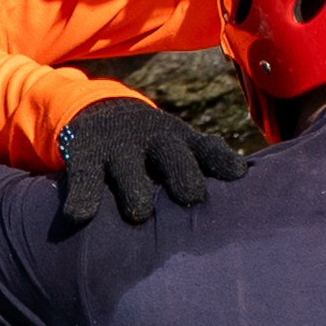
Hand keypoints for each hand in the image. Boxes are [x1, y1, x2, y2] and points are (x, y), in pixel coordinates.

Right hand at [57, 97, 250, 222]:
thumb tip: (245, 175)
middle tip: (191, 198)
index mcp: (181, 141)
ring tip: (139, 213)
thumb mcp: (181, 143)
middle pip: (172, 158)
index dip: (222, 162)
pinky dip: (83, 197)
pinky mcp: (84, 155)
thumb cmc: (153, 144)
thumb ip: (209, 157)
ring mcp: (117, 148)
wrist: (99, 110)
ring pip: (128, 171)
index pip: (207, 150)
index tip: (238, 175)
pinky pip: (84, 178)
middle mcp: (152, 141)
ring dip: (135, 189)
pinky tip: (80, 216)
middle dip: (182, 176)